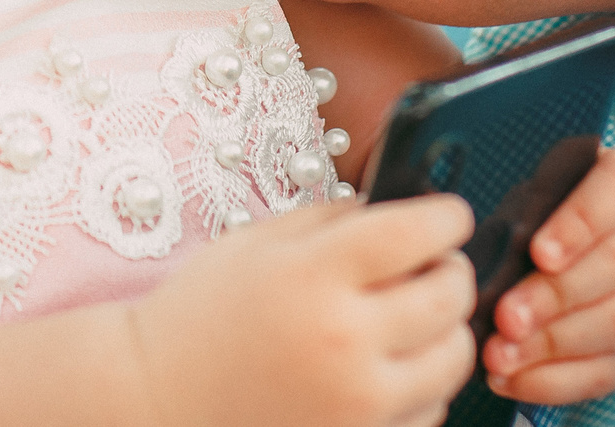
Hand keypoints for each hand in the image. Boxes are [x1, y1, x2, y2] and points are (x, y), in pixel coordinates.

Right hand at [128, 195, 476, 426]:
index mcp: (312, 275)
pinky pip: (432, 409)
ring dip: (447, 328)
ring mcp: (358, 402)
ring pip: (454, 358)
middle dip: (453, 269)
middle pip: (448, 295)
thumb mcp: (254, 244)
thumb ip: (329, 219)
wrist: (159, 400)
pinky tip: (388, 365)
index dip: (446, 216)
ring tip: (414, 316)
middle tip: (437, 263)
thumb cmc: (200, 319)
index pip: (414, 233)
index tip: (450, 214)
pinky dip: (424, 383)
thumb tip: (395, 208)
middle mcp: (343, 340)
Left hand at [481, 146, 614, 405]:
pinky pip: (608, 370)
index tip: (538, 252)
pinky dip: (555, 381)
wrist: (587, 238)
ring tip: (499, 353)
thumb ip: (531, 207)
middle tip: (505, 317)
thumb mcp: (542, 187)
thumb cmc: (553, 207)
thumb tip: (497, 256)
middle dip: (556, 297)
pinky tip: (511, 378)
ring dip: (553, 345)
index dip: (580, 224)